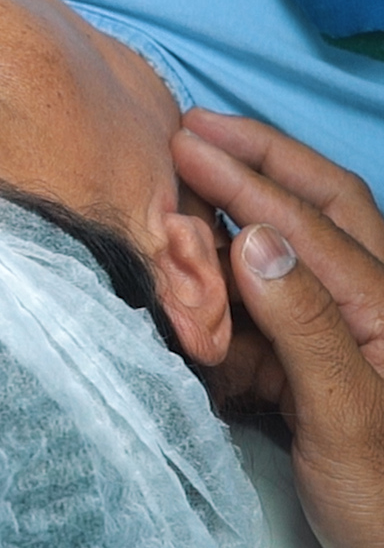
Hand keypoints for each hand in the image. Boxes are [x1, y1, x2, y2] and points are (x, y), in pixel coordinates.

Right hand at [172, 108, 383, 547]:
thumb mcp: (350, 422)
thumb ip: (307, 327)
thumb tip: (254, 240)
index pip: (307, 224)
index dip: (243, 178)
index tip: (184, 142)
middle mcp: (379, 297)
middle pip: (324, 199)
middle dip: (260, 153)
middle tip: (196, 125)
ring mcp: (354, 320)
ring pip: (304, 233)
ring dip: (254, 191)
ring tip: (198, 163)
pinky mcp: (327, 348)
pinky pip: (282, 283)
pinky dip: (242, 254)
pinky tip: (209, 243)